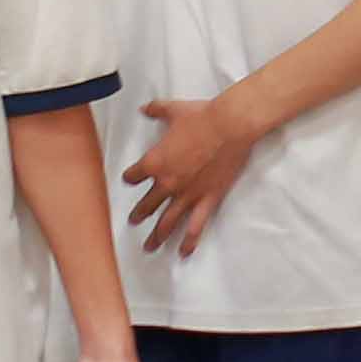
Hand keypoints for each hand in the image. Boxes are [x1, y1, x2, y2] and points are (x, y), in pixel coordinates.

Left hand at [124, 91, 268, 254]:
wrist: (229, 125)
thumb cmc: (201, 116)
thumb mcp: (173, 110)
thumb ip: (156, 110)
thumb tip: (145, 108)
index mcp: (154, 162)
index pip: (134, 175)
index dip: (131, 177)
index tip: (130, 180)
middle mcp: (166, 183)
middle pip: (147, 204)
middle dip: (139, 214)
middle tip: (134, 221)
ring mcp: (187, 194)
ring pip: (167, 221)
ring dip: (156, 235)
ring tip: (149, 246)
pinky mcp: (207, 199)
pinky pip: (195, 226)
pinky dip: (188, 241)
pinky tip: (183, 253)